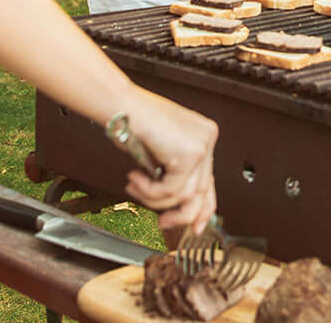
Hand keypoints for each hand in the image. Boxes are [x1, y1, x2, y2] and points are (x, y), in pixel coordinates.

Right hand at [118, 91, 218, 234]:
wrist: (120, 105)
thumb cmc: (132, 123)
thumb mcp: (159, 154)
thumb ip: (173, 175)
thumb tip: (177, 207)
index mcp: (202, 137)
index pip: (209, 181)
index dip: (203, 208)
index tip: (194, 225)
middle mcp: (206, 139)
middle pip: (203, 192)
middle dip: (182, 214)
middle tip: (163, 223)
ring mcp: (201, 145)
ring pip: (186, 195)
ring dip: (156, 199)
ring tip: (135, 186)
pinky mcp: (190, 153)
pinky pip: (171, 190)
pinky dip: (150, 191)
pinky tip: (136, 177)